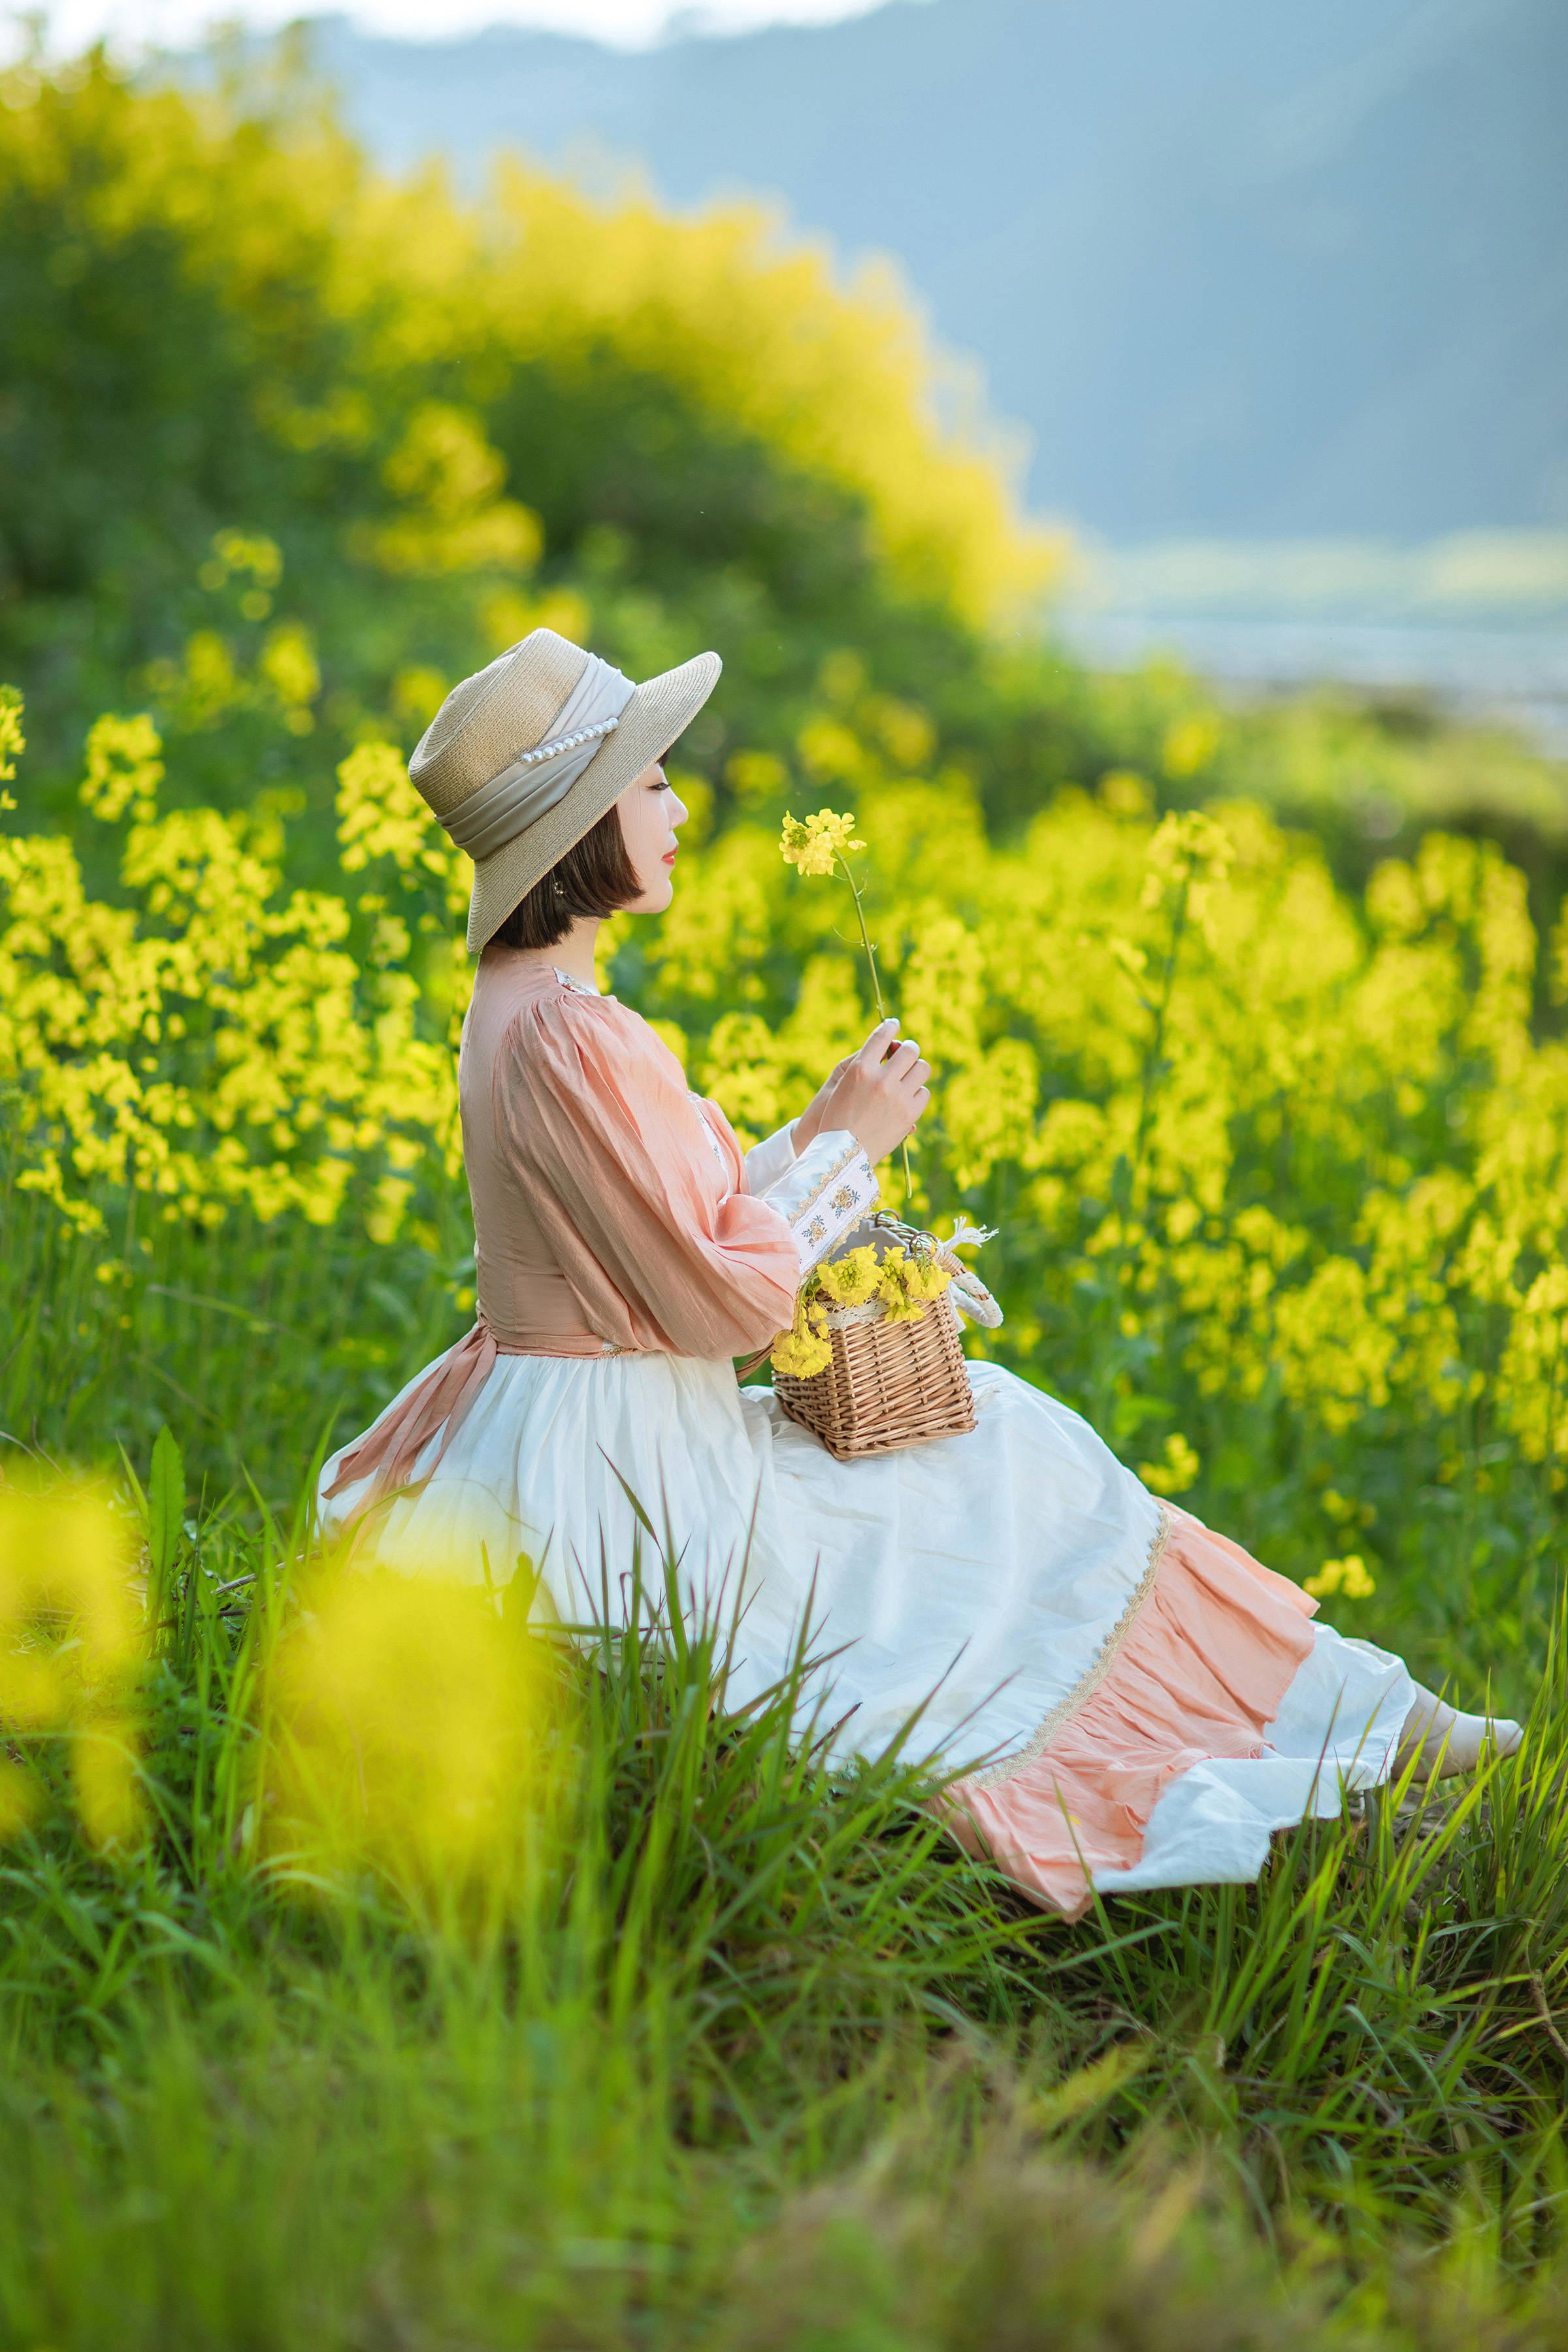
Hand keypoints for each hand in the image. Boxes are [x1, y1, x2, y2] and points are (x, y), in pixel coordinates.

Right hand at [793, 1018, 930, 1165]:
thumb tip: (893, 1048)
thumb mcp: (842, 1086)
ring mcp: (897, 1097)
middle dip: (908, 1049)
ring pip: (922, 1068)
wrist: (841, 1155)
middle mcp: (880, 1079)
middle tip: (905, 1054)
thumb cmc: (837, 1118)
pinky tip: (908, 1098)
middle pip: (909, 1050)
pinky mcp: (909, 1114)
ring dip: (916, 1069)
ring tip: (909, 1076)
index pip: (882, 1035)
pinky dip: (917, 1093)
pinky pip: (924, 1092)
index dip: (891, 1025)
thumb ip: (866, 1065)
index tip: (894, 1024)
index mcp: (860, 1068)